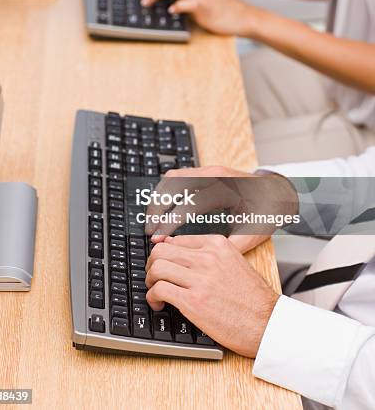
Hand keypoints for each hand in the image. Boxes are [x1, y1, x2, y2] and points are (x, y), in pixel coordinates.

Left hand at [145, 234, 278, 357]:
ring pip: (157, 268)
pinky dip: (152, 297)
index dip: (163, 254)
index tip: (160, 264)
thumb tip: (175, 247)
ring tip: (155, 291)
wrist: (268, 323)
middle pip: (161, 252)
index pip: (176, 240)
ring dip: (149, 281)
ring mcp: (200, 278)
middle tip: (154, 278)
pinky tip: (159, 304)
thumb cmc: (253, 297)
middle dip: (151, 265)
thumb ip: (208, 254)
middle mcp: (208, 257)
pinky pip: (159, 290)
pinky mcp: (193, 301)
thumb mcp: (233, 263)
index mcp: (217, 244)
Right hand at [146, 165, 297, 252]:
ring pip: (172, 177)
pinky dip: (167, 191)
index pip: (188, 204)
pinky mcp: (205, 171)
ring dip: (159, 197)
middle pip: (173, 184)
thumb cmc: (267, 211)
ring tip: (153, 219)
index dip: (170, 222)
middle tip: (150, 229)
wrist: (278, 190)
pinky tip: (163, 208)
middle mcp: (214, 174)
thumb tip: (205, 259)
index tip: (159, 237)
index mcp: (225, 189)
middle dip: (158, 207)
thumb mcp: (254, 231)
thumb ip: (232, 245)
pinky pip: (178, 176)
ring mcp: (208, 169)